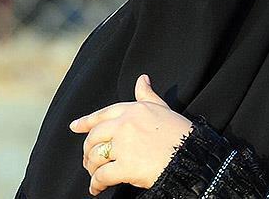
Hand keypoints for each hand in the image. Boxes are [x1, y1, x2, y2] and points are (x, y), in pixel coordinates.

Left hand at [69, 74, 191, 195]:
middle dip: (87, 149)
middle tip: (87, 160)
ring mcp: (124, 145)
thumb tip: (142, 79)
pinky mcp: (126, 166)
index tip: (74, 127)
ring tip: (93, 175)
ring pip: (95, 156)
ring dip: (91, 167)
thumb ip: (148, 96)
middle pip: (94, 136)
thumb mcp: (164, 110)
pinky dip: (96, 184)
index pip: (103, 114)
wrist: (194, 158)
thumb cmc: (182, 135)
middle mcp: (125, 125)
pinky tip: (96, 189)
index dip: (86, 122)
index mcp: (133, 110)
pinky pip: (102, 175)